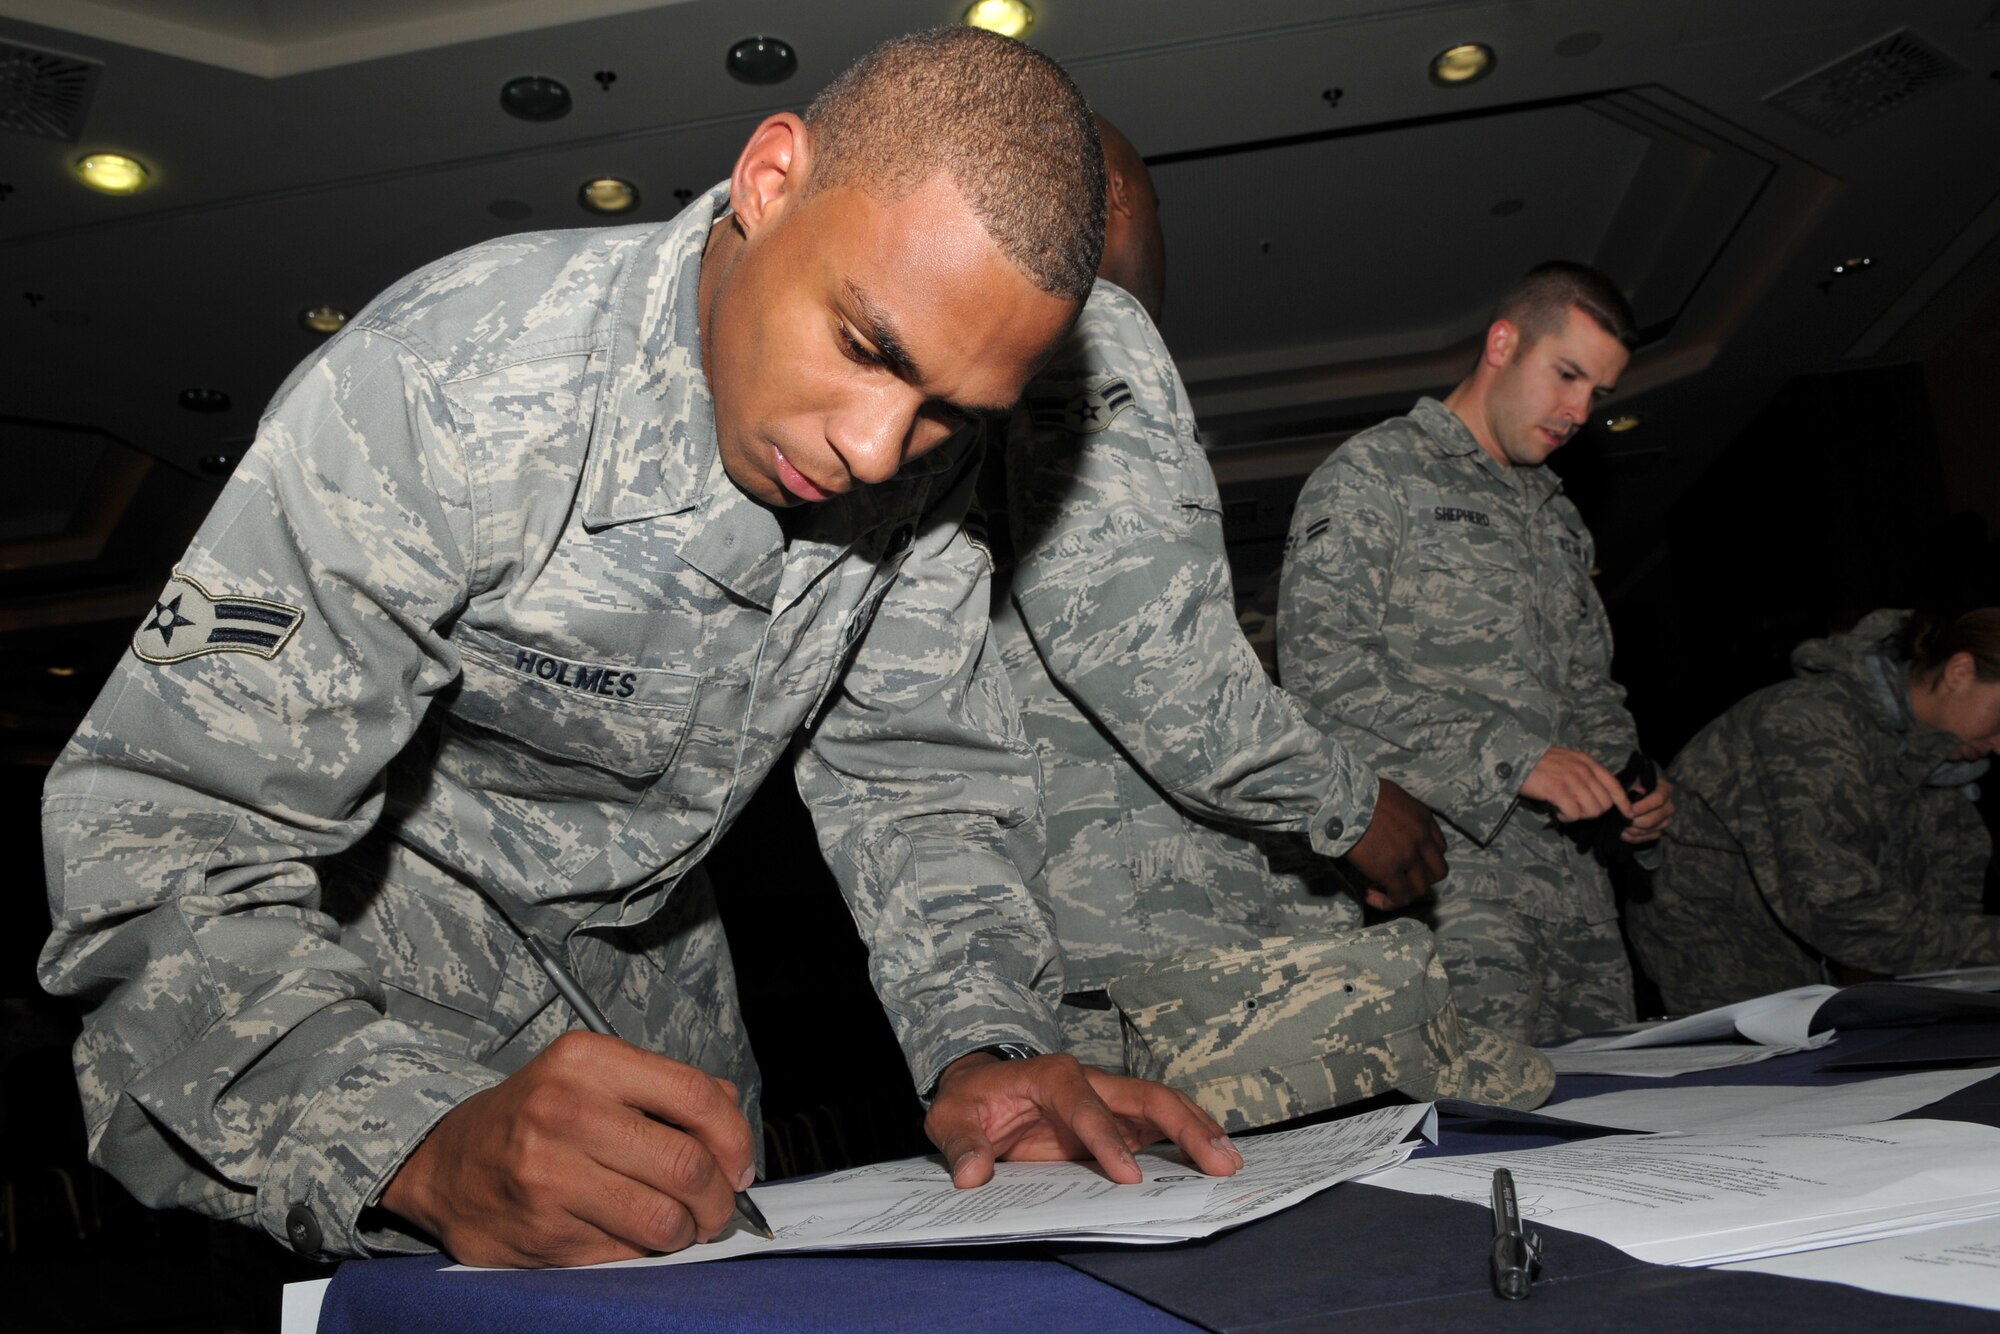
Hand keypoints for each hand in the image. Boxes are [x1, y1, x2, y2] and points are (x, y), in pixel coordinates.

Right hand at [378, 1031, 756, 1267]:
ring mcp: (549, 1176)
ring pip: (663, 1219)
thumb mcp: (592, 1075)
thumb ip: (666, 1089)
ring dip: (689, 1231)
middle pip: (686, 1165)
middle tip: (721, 1207)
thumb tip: (734, 1128)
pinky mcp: (541, 1231)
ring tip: (683, 1225)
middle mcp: (564, 1112)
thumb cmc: (536, 1116)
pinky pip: (625, 1252)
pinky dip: (643, 1250)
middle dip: (721, 1198)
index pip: (694, 1095)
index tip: (742, 1163)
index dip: (735, 1136)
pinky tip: (632, 1233)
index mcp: (586, 1061)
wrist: (446, 1163)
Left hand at [925, 1051, 1243, 1188]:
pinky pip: (1156, 1129)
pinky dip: (1186, 1142)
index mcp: (1051, 1076)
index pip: (1085, 1105)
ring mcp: (1107, 1100)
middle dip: (1183, 1126)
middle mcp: (1089, 1081)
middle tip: (1218, 1160)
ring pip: (1161, 1108)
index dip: (1106, 1139)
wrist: (979, 1088)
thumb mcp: (952, 1119)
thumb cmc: (970, 1101)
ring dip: (1197, 1131)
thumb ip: (963, 1146)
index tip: (1128, 1176)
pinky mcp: (1115, 1121)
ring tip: (1229, 1162)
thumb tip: (972, 1174)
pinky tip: (1210, 1161)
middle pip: (1146, 1095)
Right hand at [1340, 778, 1447, 909]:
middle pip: (1437, 871)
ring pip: (1420, 888)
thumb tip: (1386, 826)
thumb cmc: (1358, 792)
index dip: (1423, 859)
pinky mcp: (1390, 871)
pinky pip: (1400, 897)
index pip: (1439, 848)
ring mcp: (1409, 856)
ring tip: (1380, 889)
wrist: (1344, 799)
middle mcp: (1422, 838)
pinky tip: (1371, 896)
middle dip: (1419, 878)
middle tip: (1398, 878)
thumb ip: (1399, 814)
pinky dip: (1388, 902)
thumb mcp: (1391, 797)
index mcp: (1424, 818)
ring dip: (1403, 892)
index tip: (1404, 862)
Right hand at [1519, 747, 1632, 822]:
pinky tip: (1557, 811)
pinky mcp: (1558, 790)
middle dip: (1593, 812)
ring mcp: (1571, 780)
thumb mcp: (1568, 761)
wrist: (1515, 759)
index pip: (1614, 785)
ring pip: (1592, 811)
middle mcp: (1583, 770)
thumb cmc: (1540, 763)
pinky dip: (1566, 818)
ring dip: (1580, 816)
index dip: (1623, 803)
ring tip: (1566, 810)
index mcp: (1587, 762)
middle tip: (1577, 809)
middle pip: (1605, 803)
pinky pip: (1574, 814)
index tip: (1628, 814)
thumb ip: (1585, 773)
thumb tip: (1600, 794)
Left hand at [1622, 774, 1674, 842]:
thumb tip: (1639, 791)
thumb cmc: (1630, 786)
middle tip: (1623, 820)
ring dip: (1636, 830)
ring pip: (1655, 829)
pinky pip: (1651, 837)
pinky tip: (1624, 834)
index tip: (1632, 809)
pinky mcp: (1660, 831)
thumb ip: (1634, 786)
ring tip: (1622, 827)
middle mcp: (1668, 805)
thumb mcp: (1631, 781)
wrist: (1628, 798)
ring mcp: (1665, 819)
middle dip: (1639, 820)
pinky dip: (1636, 838)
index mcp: (1664, 789)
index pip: (1660, 798)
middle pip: (1657, 816)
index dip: (1646, 805)